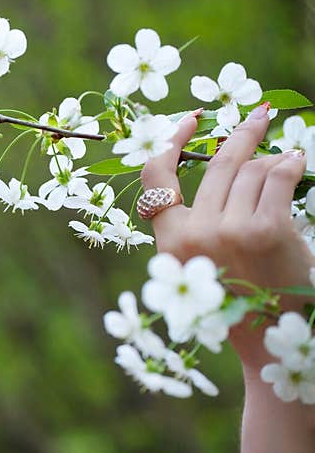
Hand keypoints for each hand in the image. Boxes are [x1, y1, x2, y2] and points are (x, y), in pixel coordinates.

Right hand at [140, 103, 313, 365]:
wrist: (268, 337)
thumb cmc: (235, 298)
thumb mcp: (198, 262)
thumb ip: (196, 221)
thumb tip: (226, 161)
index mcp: (169, 241)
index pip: (156, 178)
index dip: (172, 141)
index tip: (192, 119)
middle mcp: (194, 232)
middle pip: (216, 165)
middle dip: (241, 134)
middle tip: (258, 115)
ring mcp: (230, 230)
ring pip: (251, 170)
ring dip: (272, 161)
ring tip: (285, 160)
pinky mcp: (267, 229)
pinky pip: (278, 178)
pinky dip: (290, 165)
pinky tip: (296, 161)